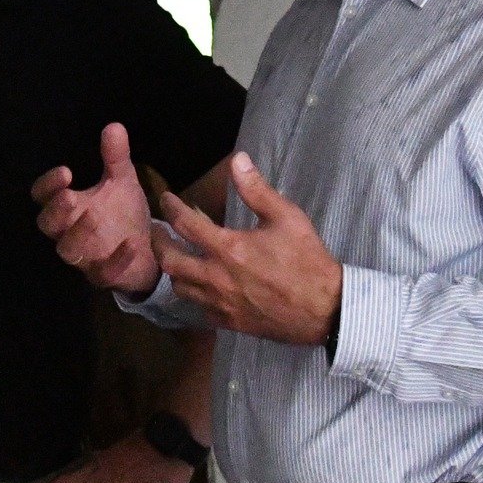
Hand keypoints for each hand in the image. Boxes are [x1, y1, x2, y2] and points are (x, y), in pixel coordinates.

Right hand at [32, 123, 158, 295]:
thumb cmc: (124, 213)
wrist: (149, 250)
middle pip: (47, 225)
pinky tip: (131, 245)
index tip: (65, 172)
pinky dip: (115, 260)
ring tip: (94, 215)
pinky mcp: (103, 276)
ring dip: (78, 233)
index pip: (42, 196)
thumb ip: (115, 157)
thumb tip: (114, 126)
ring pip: (68, 250)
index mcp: (68, 206)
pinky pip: (102, 273)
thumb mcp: (122, 181)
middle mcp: (69, 231)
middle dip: (55, 210)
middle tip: (70, 195)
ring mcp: (84, 256)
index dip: (48, 186)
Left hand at [155, 152, 341, 344]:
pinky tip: (198, 284)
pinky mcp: (228, 322)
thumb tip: (237, 160)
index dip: (171, 208)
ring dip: (172, 269)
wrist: (325, 310)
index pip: (185, 224)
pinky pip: (197, 308)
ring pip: (179, 286)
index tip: (166, 199)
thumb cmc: (307, 260)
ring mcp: (220, 303)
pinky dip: (192, 293)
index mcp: (229, 249)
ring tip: (175, 255)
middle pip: (169, 260)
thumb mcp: (286, 217)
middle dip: (158, 242)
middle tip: (157, 230)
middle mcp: (217, 277)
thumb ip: (256, 189)